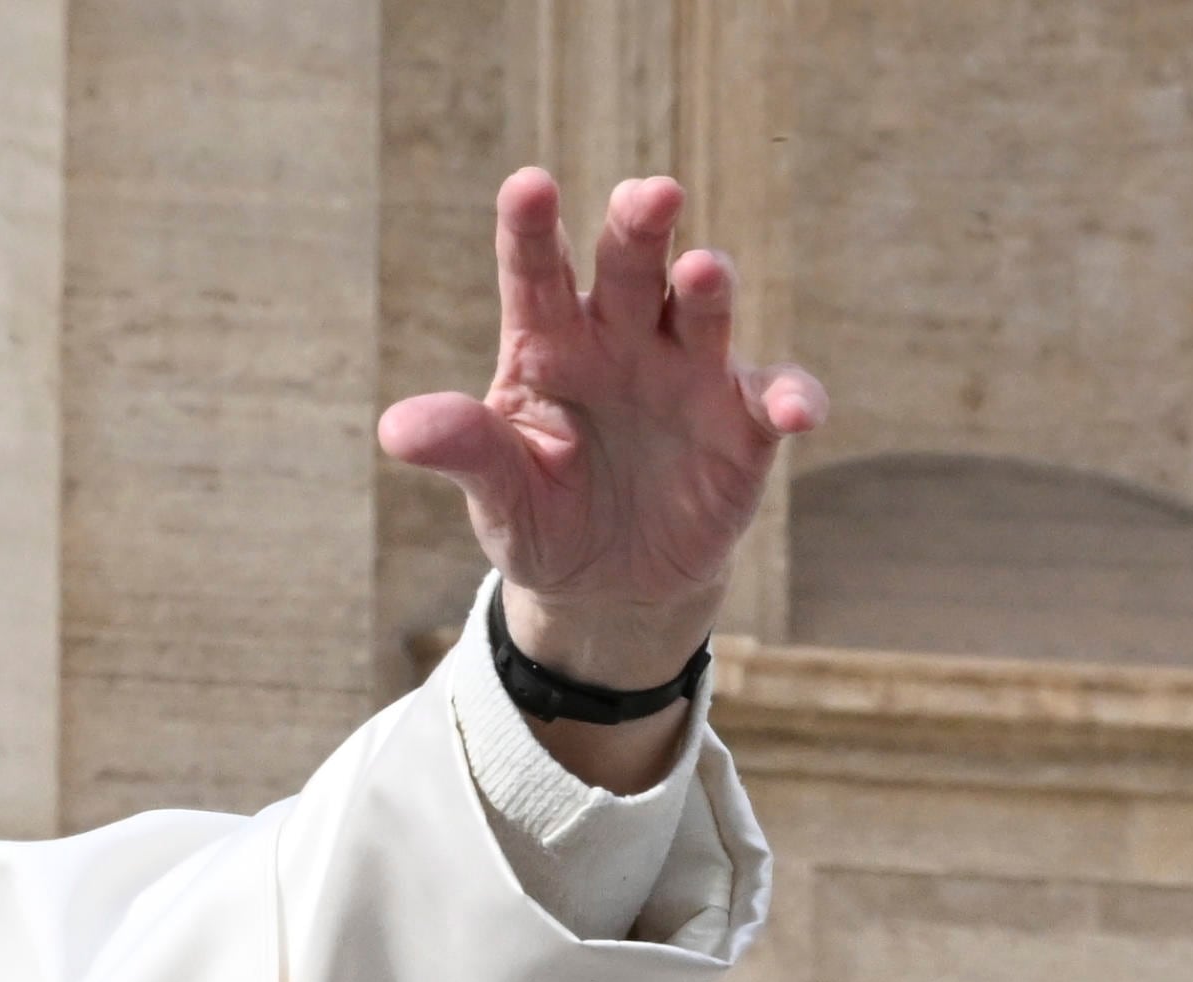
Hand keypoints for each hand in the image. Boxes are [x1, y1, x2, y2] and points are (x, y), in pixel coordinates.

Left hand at [381, 169, 826, 712]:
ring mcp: (688, 373)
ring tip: (703, 272)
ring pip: (702, 311)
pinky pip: (774, 396)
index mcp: (549, 344)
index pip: (535, 274)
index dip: (532, 228)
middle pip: (630, 266)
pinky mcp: (744, 423)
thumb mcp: (498, 494)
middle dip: (639, 228)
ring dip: (708, 288)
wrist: (608, 586)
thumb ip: (463, 450)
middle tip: (650, 195)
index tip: (528, 185)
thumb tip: (396, 429)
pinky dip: (790, 397)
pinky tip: (796, 413)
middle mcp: (621, 339)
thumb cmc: (543, 519)